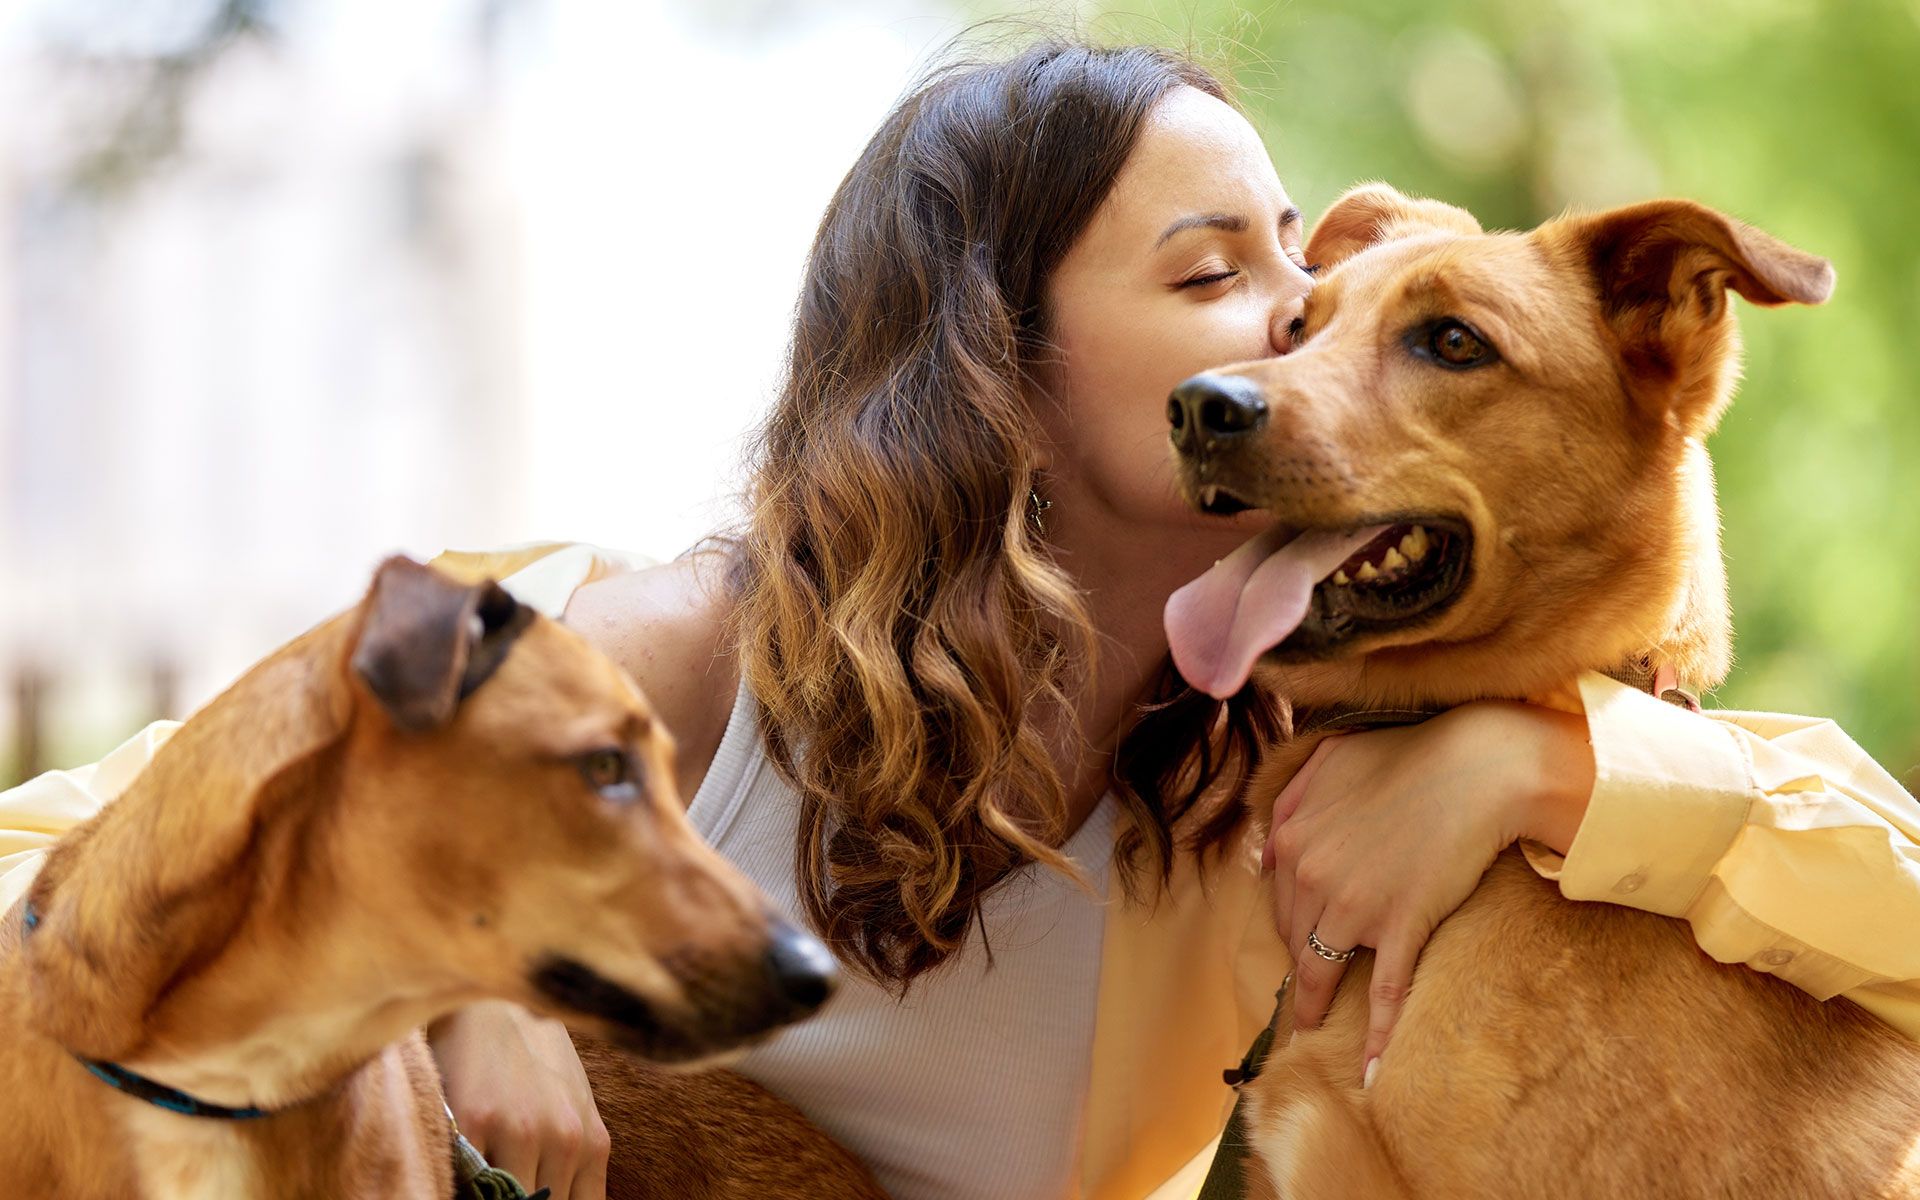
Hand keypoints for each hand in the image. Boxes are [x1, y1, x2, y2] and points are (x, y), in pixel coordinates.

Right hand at [430, 1000, 609, 1199]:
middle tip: (510, 1189)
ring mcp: (519, 1132)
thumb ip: (575, 1159)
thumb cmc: (536, 1059)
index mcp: (591, 1143)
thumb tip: (565, 1197)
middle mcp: (563, 1140)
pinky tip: (465, 1173)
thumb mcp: (574, 1108)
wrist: (495, 1003)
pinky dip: (467, 1185)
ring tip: (486, 1182)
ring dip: (496, 1195)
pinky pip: (470, 1181)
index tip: (538, 1199)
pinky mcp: (475, 1122)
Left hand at [1262, 701, 1593, 1079]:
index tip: (1294, 944)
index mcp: (1293, 838)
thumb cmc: (1408, 757)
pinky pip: (1385, 991)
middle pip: (1295, 937)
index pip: (1278, 899)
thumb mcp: (1330, 758)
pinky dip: (1378, 1034)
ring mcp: (1354, 906)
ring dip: (1316, 1007)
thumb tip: (1267, 845)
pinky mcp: (1401, 926)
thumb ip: (1290, 796)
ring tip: (1313, 1031)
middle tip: (1303, 990)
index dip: (1287, 925)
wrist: (1477, 769)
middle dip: (1298, 965)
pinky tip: (1372, 1071)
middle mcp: (1311, 875)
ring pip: (1324, 969)